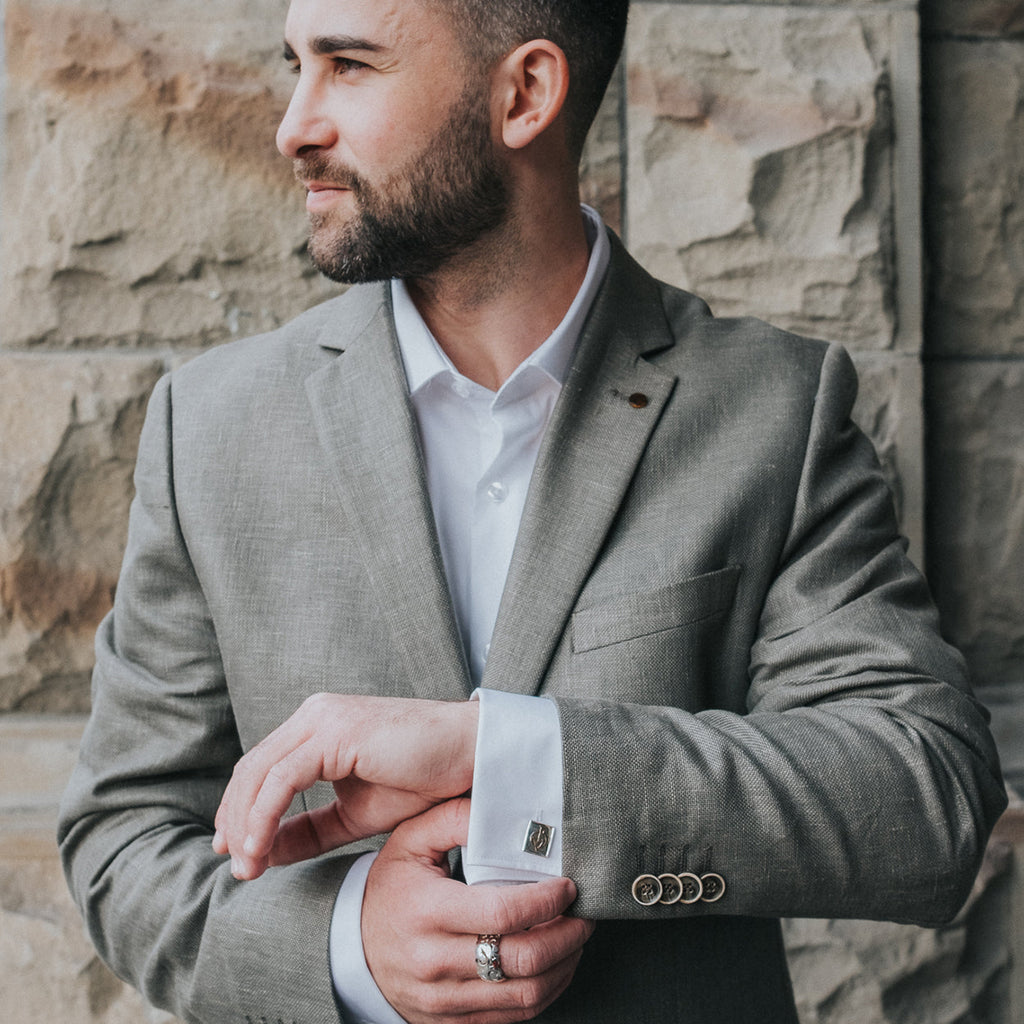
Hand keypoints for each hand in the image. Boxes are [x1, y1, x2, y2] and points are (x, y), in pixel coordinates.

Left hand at [213, 694, 478, 878]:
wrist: (471, 756)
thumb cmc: (425, 780)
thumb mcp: (356, 814)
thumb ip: (311, 829)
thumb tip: (265, 852)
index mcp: (317, 726)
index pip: (261, 768)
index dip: (240, 810)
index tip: (235, 853)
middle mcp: (314, 715)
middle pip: (251, 769)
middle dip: (234, 821)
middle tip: (236, 868)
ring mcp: (322, 719)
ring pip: (259, 774)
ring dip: (245, 825)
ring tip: (247, 867)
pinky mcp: (334, 732)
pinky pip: (282, 779)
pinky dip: (264, 816)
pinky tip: (261, 848)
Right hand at [364, 799, 593, 1023]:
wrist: (352, 946)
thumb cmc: (390, 887)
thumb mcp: (410, 840)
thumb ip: (455, 818)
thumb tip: (501, 810)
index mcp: (427, 911)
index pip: (502, 914)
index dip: (546, 901)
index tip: (568, 886)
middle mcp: (434, 961)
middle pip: (521, 960)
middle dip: (567, 936)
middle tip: (583, 914)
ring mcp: (443, 998)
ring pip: (525, 995)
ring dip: (563, 966)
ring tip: (575, 938)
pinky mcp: (452, 1021)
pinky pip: (512, 1017)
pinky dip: (545, 992)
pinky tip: (555, 966)